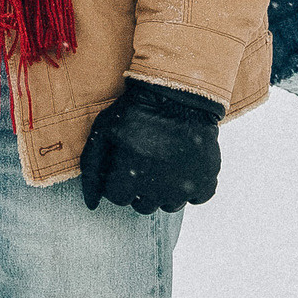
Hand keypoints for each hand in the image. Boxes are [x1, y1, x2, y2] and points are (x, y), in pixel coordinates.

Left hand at [79, 81, 222, 213]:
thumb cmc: (136, 110)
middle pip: (143, 205)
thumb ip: (92, 168)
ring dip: (164, 190)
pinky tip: (185, 165)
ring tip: (164, 162)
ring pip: (169, 205)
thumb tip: (91, 204)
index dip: (119, 179)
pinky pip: (198, 197)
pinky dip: (192, 186)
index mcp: (129, 179)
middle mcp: (157, 189)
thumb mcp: (104, 131)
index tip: (125, 162)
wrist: (178, 92)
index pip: (118, 197)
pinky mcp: (206, 181)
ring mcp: (183, 188)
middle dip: (140, 187)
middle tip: (145, 162)